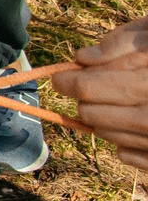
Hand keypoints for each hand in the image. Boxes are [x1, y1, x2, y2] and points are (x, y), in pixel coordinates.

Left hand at [54, 16, 147, 173]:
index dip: (74, 81)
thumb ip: (126, 42)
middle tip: (87, 89)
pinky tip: (139, 127)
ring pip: (115, 138)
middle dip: (89, 102)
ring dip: (104, 122)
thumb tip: (83, 58)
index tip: (61, 77)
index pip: (101, 86)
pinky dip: (127, 145)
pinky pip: (133, 158)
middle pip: (101, 115)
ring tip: (116, 104)